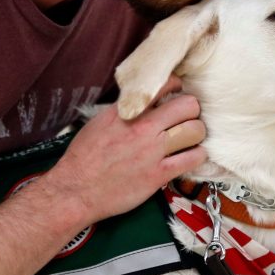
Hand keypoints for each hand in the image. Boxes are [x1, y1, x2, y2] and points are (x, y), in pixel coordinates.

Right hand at [42, 76, 206, 222]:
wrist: (77, 189)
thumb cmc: (84, 157)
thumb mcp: (101, 122)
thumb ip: (125, 110)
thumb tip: (143, 102)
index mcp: (127, 111)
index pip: (163, 85)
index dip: (176, 86)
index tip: (176, 93)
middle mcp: (143, 127)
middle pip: (188, 105)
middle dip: (191, 109)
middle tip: (187, 116)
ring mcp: (153, 151)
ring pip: (195, 130)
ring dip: (197, 132)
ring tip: (191, 137)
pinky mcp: (159, 174)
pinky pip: (193, 159)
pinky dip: (198, 155)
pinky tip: (192, 155)